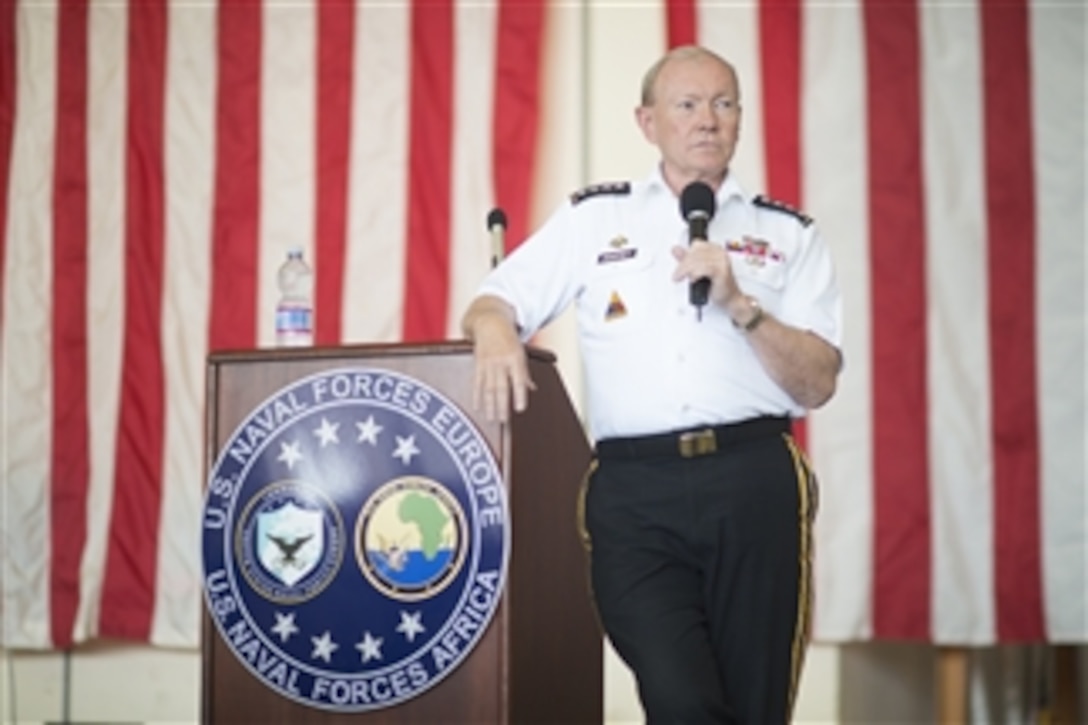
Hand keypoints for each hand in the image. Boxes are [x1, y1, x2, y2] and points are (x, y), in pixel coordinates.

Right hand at [462, 297, 535, 421]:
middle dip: (502, 405)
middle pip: (501, 387)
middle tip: (504, 420)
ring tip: (491, 419)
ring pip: (488, 388)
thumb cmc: (508, 339)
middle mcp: (501, 361)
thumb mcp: (521, 353)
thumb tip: (532, 390)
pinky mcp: (478, 364)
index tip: (520, 409)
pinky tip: (478, 407)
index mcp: (515, 358)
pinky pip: (477, 382)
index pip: (518, 380)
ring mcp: (488, 363)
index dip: (519, 395)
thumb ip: (524, 373)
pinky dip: (477, 396)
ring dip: (489, 405)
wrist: (490, 322)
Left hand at [671, 241, 740, 307]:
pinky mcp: (722, 271)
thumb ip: (687, 259)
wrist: (730, 299)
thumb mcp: (698, 270)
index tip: (680, 265)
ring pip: (697, 260)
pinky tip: (693, 280)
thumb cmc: (717, 286)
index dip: (686, 254)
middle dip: (683, 264)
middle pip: (695, 252)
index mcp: (716, 250)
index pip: (697, 244)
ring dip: (686, 271)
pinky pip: (703, 268)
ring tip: (682, 278)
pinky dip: (695, 274)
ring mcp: (722, 262)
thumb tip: (676, 249)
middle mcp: (720, 254)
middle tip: (677, 275)